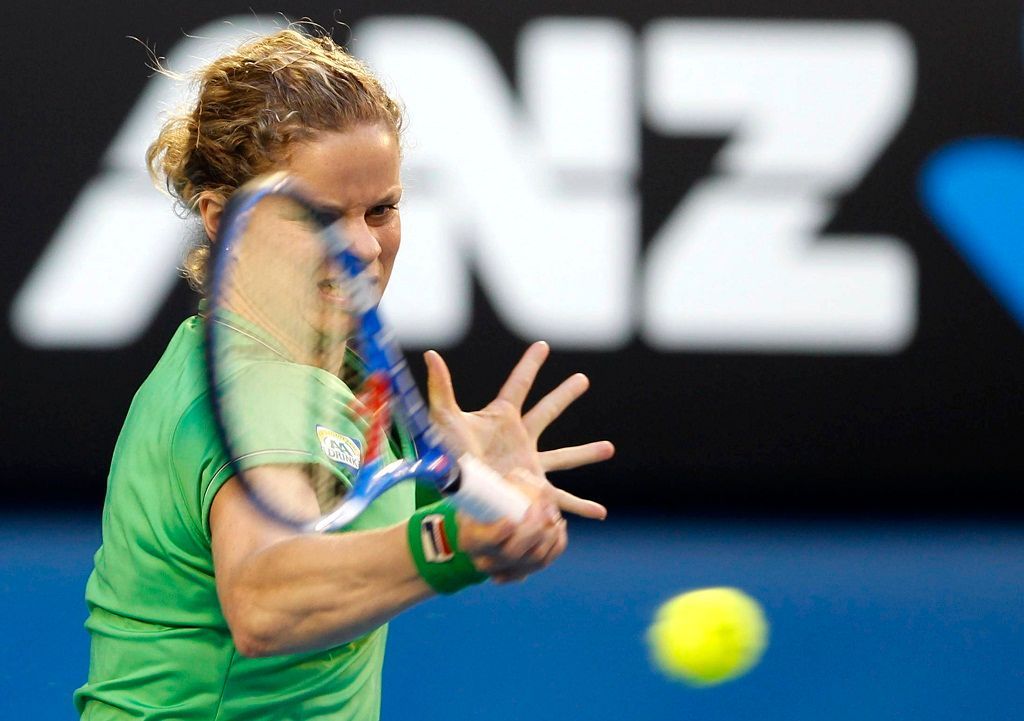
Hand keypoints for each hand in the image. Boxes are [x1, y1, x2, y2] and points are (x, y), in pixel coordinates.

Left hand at [424, 341, 613, 519]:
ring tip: (609, 448)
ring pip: (564, 457)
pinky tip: (599, 513)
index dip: (529, 365)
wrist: (452, 494)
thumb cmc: (445, 456)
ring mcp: (527, 465)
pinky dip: (580, 506)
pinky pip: (561, 499)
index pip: (518, 385)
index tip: (542, 346)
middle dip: (564, 395)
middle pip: (547, 411)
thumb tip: (431, 354)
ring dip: (586, 453)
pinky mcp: (531, 491)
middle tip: (582, 379)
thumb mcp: (444, 419)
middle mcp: (519, 439)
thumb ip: (441, 387)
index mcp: (501, 419)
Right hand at [458, 469, 567, 583]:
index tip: (511, 520)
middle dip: (534, 531)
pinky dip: (556, 543)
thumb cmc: (497, 493)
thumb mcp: (501, 484)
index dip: (499, 533)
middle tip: (546, 510)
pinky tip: (557, 526)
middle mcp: (484, 559)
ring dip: (550, 534)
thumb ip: (518, 486)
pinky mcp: (523, 571)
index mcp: (470, 537)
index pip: (485, 541)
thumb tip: (542, 503)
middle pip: (512, 553)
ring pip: (534, 559)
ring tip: (553, 513)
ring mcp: (504, 570)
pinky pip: (546, 561)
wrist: (498, 510)